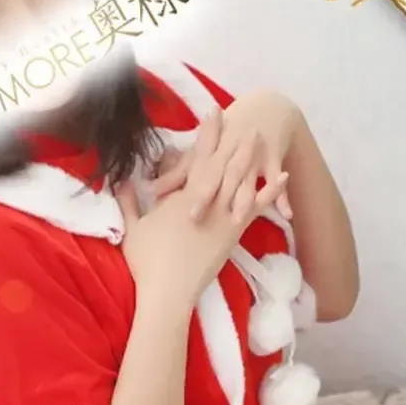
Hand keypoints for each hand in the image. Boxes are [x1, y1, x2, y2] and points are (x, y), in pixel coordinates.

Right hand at [116, 109, 288, 308]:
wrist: (168, 291)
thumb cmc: (148, 261)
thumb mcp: (133, 228)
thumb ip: (128, 202)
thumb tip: (121, 181)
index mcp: (182, 196)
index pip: (198, 158)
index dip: (207, 134)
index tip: (213, 113)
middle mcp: (206, 201)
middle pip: (222, 162)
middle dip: (231, 138)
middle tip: (243, 116)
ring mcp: (223, 216)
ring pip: (240, 179)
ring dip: (251, 156)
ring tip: (260, 136)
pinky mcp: (234, 233)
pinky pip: (256, 207)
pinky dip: (271, 191)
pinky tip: (284, 177)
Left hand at [150, 91, 299, 222]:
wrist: (265, 108)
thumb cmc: (226, 135)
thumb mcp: (203, 151)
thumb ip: (177, 174)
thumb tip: (149, 190)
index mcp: (211, 151)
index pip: (196, 172)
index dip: (183, 187)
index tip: (170, 205)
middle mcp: (231, 151)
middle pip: (218, 176)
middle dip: (208, 195)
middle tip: (195, 219)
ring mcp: (254, 156)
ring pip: (248, 178)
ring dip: (244, 197)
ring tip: (238, 218)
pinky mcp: (274, 159)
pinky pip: (277, 179)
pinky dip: (283, 196)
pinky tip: (286, 215)